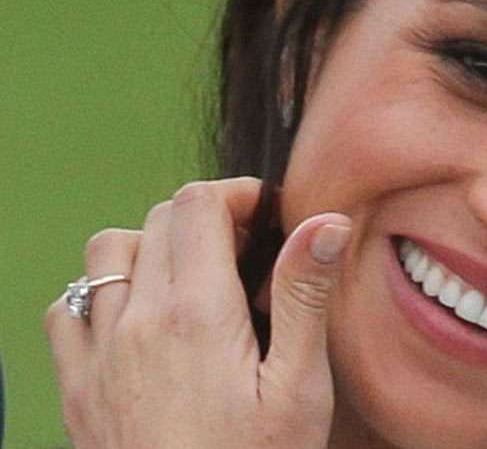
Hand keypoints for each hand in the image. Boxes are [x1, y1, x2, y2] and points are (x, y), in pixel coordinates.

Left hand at [45, 177, 351, 448]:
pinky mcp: (77, 389)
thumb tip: (323, 222)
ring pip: (105, 253)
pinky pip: (67, 310)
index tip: (267, 214)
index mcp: (197, 315)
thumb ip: (302, 297)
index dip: (236, 194)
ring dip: (148, 248)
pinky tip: (137, 321)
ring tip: (191, 280)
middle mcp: (137, 323)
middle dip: (204, 218)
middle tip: (245, 252)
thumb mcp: (298, 387)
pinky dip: (98, 296)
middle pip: (157, 220)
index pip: (198, 205)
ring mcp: (98, 355)